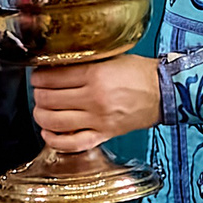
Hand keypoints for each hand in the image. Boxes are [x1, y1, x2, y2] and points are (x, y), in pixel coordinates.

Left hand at [31, 55, 162, 151]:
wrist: (164, 92)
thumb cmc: (140, 73)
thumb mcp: (111, 58)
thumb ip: (84, 63)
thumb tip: (57, 67)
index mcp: (95, 75)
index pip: (53, 78)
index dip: (39, 77)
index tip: (38, 76)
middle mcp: (94, 99)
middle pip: (49, 99)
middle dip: (38, 94)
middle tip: (39, 91)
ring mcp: (98, 120)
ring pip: (55, 121)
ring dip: (41, 115)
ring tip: (41, 109)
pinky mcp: (104, 135)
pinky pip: (73, 143)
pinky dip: (55, 140)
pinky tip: (47, 133)